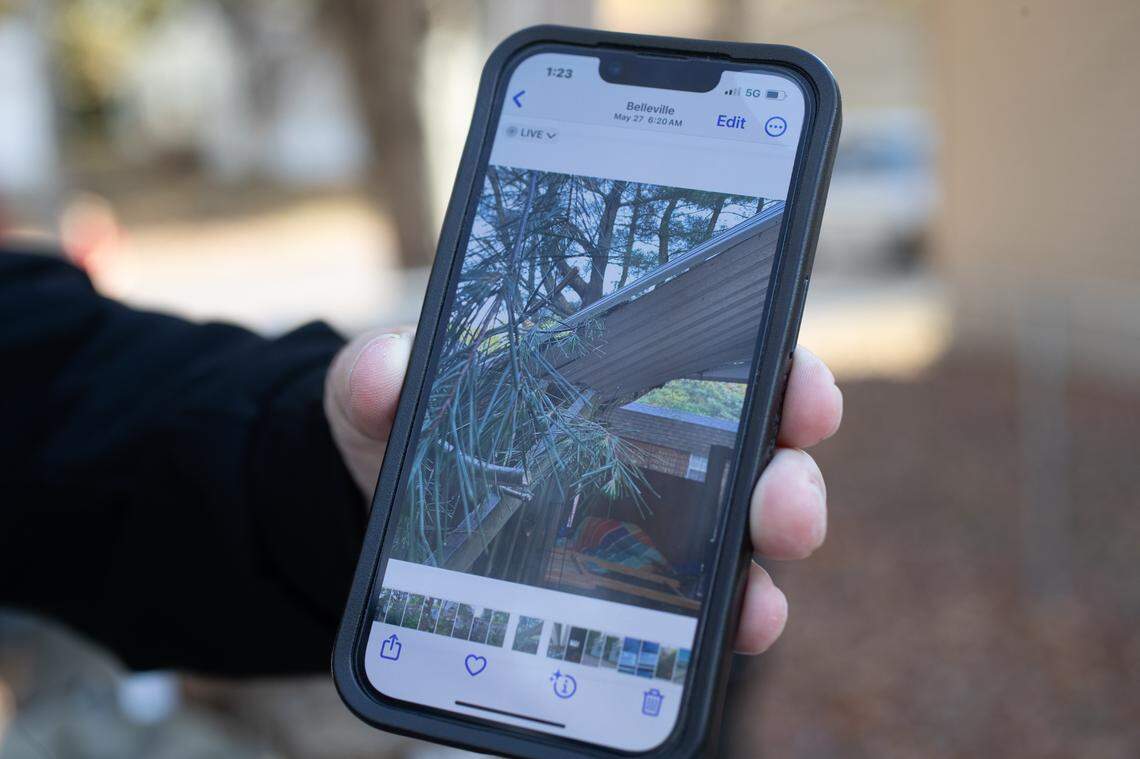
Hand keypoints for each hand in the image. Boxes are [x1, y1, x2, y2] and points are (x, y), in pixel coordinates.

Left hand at [326, 332, 840, 654]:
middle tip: (783, 504)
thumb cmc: (416, 437)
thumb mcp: (386, 401)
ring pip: (740, 553)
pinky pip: (691, 621)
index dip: (784, 378)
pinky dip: (714, 635)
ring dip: (766, 575)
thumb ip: (381, 379)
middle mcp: (662, 459)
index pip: (731, 374)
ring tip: (755, 599)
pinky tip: (707, 647)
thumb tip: (385, 370)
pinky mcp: (631, 602)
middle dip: (790, 485)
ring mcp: (655, 536)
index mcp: (629, 389)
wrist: (388, 516)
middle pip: (759, 467)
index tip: (801, 389)